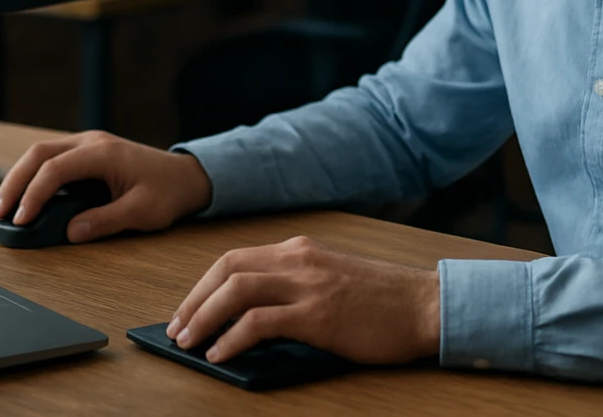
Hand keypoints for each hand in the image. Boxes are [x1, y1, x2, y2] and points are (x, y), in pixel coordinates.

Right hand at [0, 131, 212, 242]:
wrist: (186, 175)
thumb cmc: (168, 192)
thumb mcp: (142, 212)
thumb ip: (105, 221)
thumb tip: (70, 232)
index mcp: (104, 152)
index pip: (55, 169)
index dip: (33, 195)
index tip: (20, 220)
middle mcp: (91, 142)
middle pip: (38, 154)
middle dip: (13, 184)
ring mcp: (86, 144)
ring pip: (39, 153)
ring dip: (17, 179)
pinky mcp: (85, 153)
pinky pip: (49, 159)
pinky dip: (30, 176)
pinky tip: (19, 197)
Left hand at [166, 235, 440, 364]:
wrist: (425, 306)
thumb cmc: (382, 301)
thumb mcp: (332, 281)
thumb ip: (295, 289)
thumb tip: (250, 319)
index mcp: (300, 250)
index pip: (235, 259)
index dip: (204, 285)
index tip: (187, 309)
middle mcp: (299, 260)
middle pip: (227, 269)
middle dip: (194, 300)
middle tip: (177, 328)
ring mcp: (308, 286)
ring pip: (236, 290)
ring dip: (203, 317)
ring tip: (188, 342)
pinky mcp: (318, 315)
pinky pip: (260, 322)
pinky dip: (232, 337)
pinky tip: (221, 353)